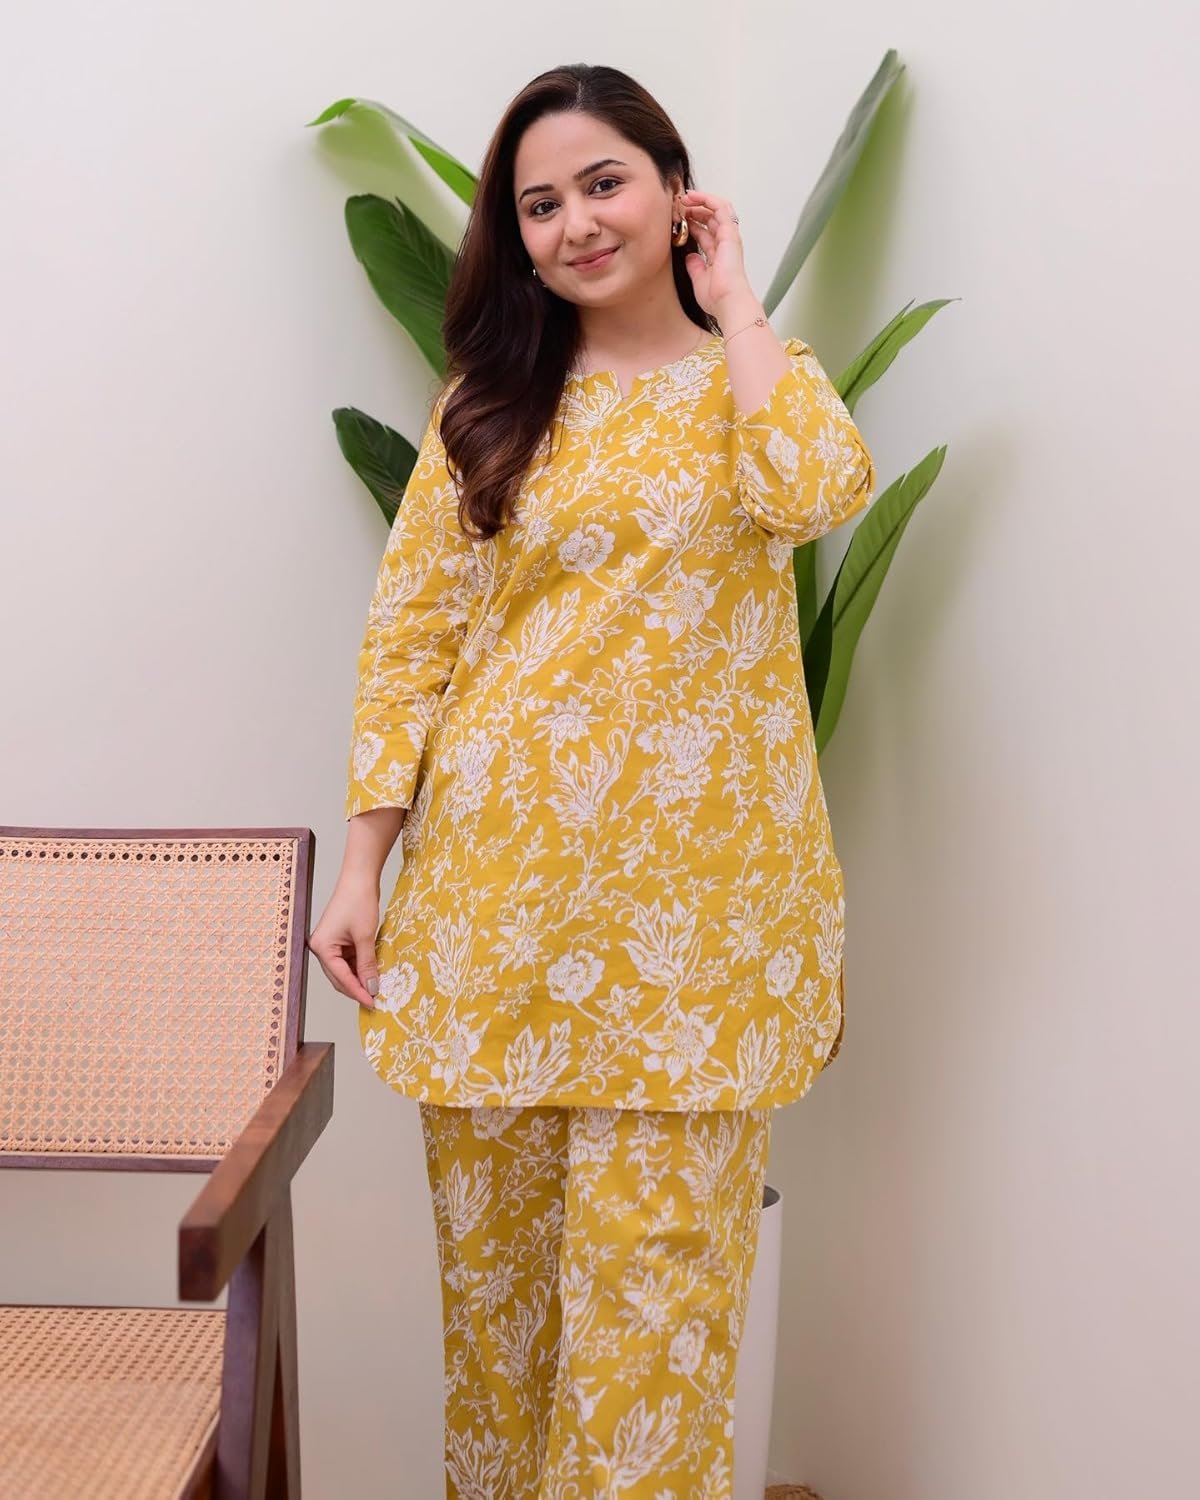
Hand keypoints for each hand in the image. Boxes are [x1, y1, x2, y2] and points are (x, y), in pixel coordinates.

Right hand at [308, 874, 380, 1009]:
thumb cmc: (359, 901)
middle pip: (339, 977)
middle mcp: (321, 947)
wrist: (360, 877)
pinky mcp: (339, 939)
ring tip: (377, 988)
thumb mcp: (366, 937)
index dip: (357, 992)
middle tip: (375, 1000)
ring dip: (360, 978)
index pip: (340, 978)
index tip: (372, 1003)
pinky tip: (374, 972)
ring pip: (345, 969)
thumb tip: (371, 988)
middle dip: (357, 988)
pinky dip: (361, 966)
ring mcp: (330, 943)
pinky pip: (350, 959)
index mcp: (322, 947)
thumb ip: (368, 965)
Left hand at [678, 188, 756, 317]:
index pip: (705, 233)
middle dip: (694, 209)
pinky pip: (720, 207)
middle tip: (678, 206)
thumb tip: (690, 256)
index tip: (676, 220)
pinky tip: (693, 196)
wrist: (728, 302)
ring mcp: (728, 236)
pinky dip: (707, 199)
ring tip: (684, 197)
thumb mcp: (699, 280)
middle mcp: (725, 243)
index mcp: (718, 255)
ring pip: (717, 209)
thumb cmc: (717, 297)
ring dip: (700, 200)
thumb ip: (695, 266)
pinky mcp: (729, 232)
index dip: (691, 224)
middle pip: (710, 218)